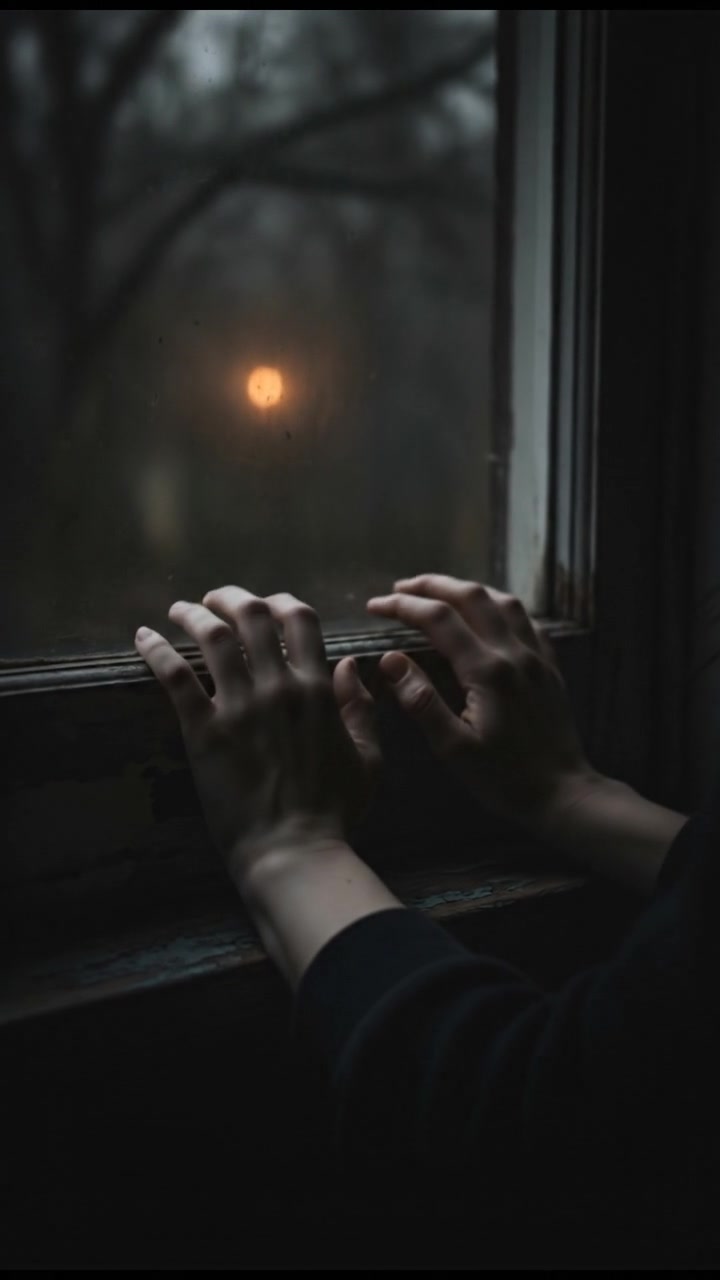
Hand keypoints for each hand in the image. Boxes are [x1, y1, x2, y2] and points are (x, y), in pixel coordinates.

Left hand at [135, 588, 379, 886]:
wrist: (293, 849)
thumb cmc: (335, 810)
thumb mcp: (368, 758)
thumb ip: (360, 707)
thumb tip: (351, 665)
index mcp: (318, 689)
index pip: (299, 620)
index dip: (281, 601)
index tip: (267, 602)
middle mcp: (277, 687)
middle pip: (251, 616)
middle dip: (231, 597)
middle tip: (215, 599)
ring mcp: (239, 707)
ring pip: (212, 637)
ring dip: (193, 614)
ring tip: (180, 609)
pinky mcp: (203, 730)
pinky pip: (175, 677)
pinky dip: (156, 650)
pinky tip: (143, 638)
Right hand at [367, 573, 598, 832]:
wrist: (563, 793)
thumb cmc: (504, 779)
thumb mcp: (453, 749)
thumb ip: (421, 701)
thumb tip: (390, 660)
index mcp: (487, 671)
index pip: (439, 620)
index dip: (403, 606)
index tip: (375, 606)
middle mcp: (514, 653)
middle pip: (471, 597)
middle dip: (432, 585)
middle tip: (400, 589)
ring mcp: (537, 657)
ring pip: (503, 601)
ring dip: (467, 589)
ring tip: (440, 593)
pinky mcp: (550, 667)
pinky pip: (526, 620)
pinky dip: (500, 606)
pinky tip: (488, 615)